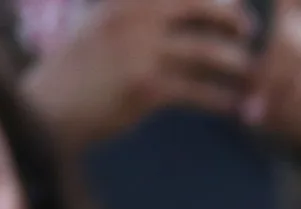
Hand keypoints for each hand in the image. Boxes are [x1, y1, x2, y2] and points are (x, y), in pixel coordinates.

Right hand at [22, 0, 255, 149]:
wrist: (51, 104)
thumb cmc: (84, 66)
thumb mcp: (108, 24)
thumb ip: (144, 14)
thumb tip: (193, 12)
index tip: (237, 13)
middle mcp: (134, 16)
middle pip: (203, 7)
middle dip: (234, 21)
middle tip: (248, 37)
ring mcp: (141, 51)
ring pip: (210, 53)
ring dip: (238, 66)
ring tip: (249, 75)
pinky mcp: (147, 87)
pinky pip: (201, 91)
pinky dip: (224, 100)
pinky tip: (236, 107)